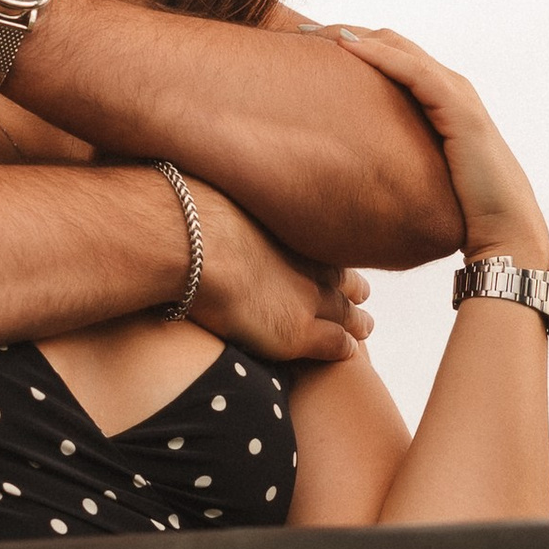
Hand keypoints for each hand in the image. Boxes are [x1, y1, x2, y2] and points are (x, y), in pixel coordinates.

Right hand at [187, 179, 372, 367]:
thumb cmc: (184, 217)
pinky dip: (345, 347)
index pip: (318, 245)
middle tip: (363, 292)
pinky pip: (338, 344)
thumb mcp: (208, 199)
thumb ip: (215, 207)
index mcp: (285, 228)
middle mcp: (304, 257)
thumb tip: (190, 199)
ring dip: (356, 319)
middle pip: (340, 276)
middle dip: (352, 286)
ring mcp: (308, 294)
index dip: (325, 256)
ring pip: (347, 311)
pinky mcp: (299, 331)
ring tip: (365, 327)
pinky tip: (349, 350)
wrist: (189, 242)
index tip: (330, 262)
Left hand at [326, 28, 548, 270]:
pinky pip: (412, 71)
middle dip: (342, 33)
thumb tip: (349, 170)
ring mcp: (456, 92)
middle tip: (298, 34)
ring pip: (396, 47)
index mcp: (439, 98)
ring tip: (312, 35)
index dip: (348, 46)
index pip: (389, 56)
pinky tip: (346, 48)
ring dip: (352, 35)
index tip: (305, 49)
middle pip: (388, 42)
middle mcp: (449, 86)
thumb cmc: (461, 212)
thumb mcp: (417, 174)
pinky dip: (379, 55)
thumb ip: (393, 160)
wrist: (505, 233)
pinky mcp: (459, 107)